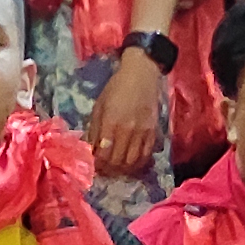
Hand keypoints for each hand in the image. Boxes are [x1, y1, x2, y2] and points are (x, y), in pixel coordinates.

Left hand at [86, 51, 166, 173]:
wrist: (142, 75)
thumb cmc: (116, 88)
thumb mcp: (99, 106)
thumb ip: (95, 130)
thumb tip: (90, 150)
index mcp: (111, 123)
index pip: (103, 154)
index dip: (97, 164)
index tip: (93, 165)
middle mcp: (128, 131)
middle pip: (118, 161)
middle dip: (108, 169)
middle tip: (103, 169)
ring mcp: (143, 133)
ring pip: (133, 162)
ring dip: (122, 170)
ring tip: (115, 168)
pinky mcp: (154, 132)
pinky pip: (147, 155)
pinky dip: (138, 164)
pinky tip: (130, 163)